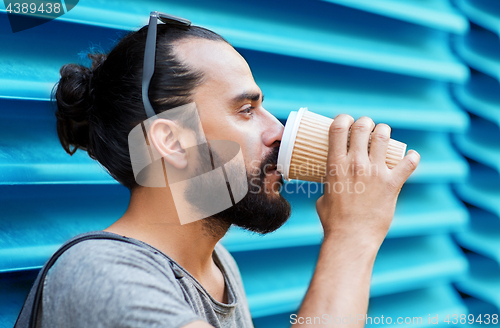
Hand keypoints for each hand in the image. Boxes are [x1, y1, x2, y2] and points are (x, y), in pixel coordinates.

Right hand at [316, 115, 419, 249]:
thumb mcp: (323, 197)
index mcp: (335, 164)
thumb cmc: (333, 221)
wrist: (351, 238)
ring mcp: (375, 172)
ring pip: (383, 136)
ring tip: (383, 138)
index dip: (343, 118)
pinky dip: (412, 158)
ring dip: (384, 132)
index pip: (339, 127)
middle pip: (363, 126)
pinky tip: (411, 157)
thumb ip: (329, 185)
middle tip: (367, 129)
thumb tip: (331, 185)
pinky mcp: (392, 184)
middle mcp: (355, 163)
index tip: (346, 122)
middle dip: (365, 122)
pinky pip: (409, 163)